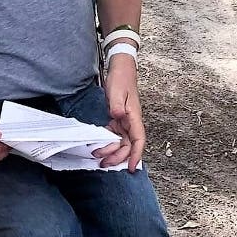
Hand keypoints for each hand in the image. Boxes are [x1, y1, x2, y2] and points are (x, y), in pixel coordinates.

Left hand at [94, 55, 144, 170]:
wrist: (121, 69)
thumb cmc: (121, 79)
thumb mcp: (116, 91)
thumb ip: (117, 105)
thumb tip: (118, 116)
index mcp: (134, 117)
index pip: (138, 141)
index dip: (136, 155)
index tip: (131, 167)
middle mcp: (132, 122)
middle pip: (128, 146)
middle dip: (117, 157)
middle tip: (104, 163)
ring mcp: (125, 121)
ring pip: (121, 143)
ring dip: (111, 151)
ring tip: (98, 156)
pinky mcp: (118, 119)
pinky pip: (115, 136)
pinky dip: (108, 143)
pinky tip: (99, 145)